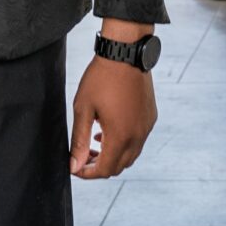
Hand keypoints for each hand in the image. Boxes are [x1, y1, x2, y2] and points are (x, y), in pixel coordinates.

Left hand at [69, 57, 157, 179]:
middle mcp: (138, 136)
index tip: (75, 167)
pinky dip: (124, 143)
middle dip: (99, 166)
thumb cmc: (101, 78)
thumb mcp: (83, 108)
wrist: (125, 53)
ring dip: (112, 155)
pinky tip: (108, 129)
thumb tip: (74, 165)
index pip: (104, 169)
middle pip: (119, 166)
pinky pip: (138, 140)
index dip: (87, 173)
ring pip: (131, 155)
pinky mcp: (150, 117)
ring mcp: (146, 126)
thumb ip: (79, 139)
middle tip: (83, 156)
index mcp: (120, 136)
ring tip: (94, 142)